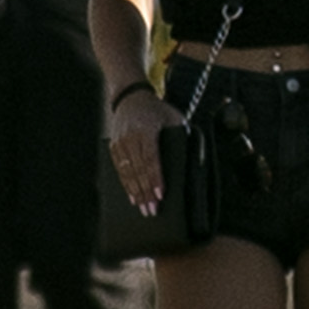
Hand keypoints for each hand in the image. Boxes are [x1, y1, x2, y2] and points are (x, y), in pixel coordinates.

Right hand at [108, 88, 172, 212]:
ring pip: (127, 172)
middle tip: (152, 210)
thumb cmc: (158, 110)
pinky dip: (126, 185)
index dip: (155, 178)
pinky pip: (120, 170)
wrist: (131, 98)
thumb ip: (182, 134)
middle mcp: (130, 137)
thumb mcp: (174, 116)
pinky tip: (132, 197)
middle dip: (146, 192)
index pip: (151, 159)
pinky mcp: (114, 147)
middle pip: (139, 170)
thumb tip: (194, 157)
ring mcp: (120, 142)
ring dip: (136, 193)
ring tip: (143, 208)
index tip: (160, 195)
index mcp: (146, 129)